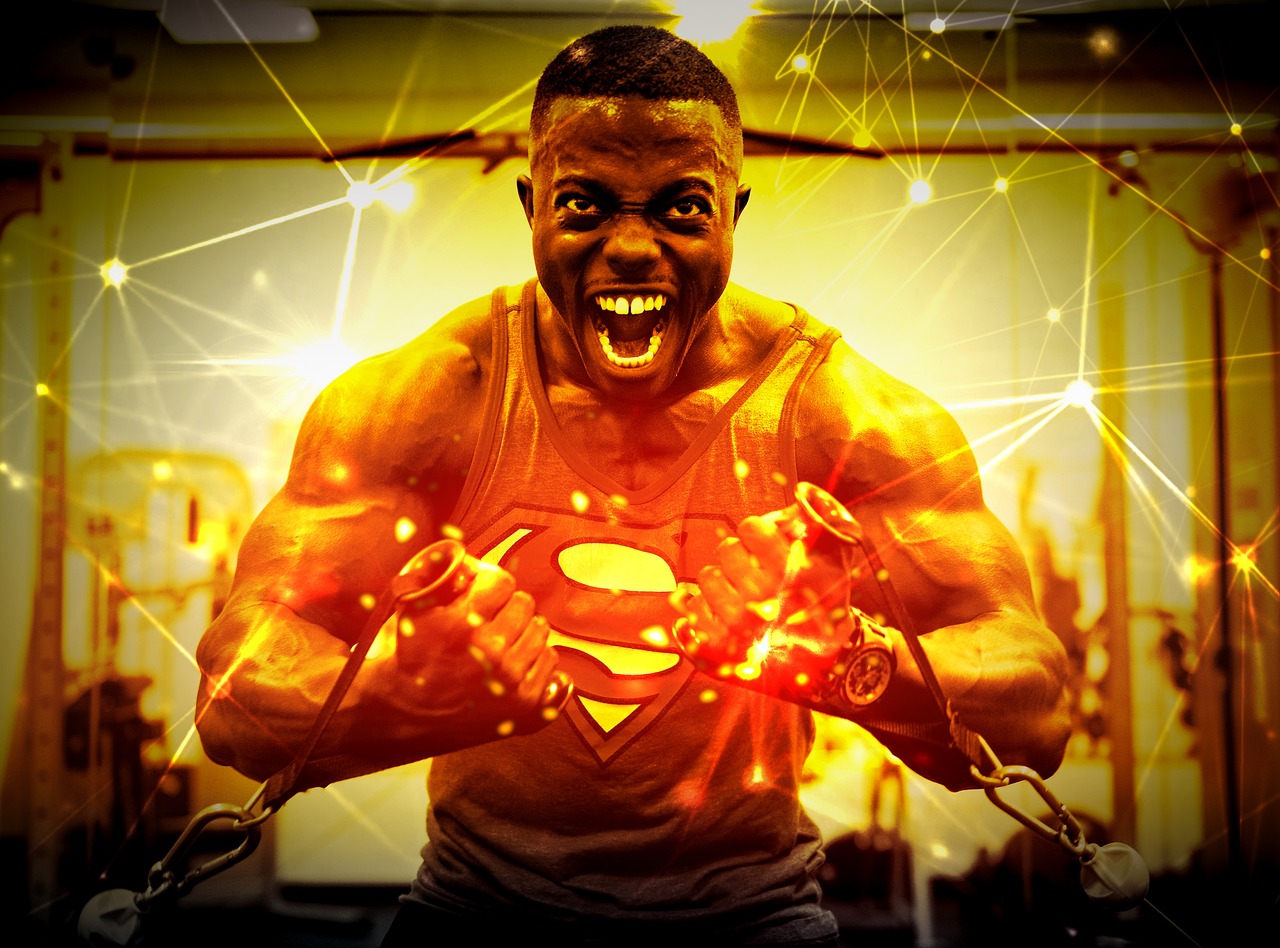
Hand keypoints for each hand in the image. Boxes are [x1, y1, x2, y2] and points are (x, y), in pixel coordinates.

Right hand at [393, 542, 571, 745]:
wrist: (396, 715)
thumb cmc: (402, 656)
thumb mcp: (408, 607)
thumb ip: (436, 573)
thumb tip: (466, 557)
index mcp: (462, 625)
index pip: (503, 581)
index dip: (489, 582)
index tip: (478, 592)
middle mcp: (490, 653)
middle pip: (525, 603)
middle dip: (505, 606)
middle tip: (486, 619)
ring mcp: (510, 681)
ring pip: (540, 631)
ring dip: (521, 631)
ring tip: (497, 643)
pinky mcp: (524, 704)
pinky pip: (550, 662)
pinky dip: (533, 660)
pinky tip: (509, 665)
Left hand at [673, 488, 894, 713]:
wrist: (822, 658)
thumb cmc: (824, 601)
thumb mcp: (835, 558)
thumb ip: (821, 523)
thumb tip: (803, 497)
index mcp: (788, 571)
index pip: (751, 527)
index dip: (757, 531)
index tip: (764, 543)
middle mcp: (761, 595)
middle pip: (726, 549)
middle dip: (739, 555)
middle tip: (752, 570)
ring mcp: (737, 620)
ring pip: (707, 576)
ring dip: (721, 580)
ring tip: (738, 592)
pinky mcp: (718, 641)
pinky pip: (692, 608)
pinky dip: (704, 606)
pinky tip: (722, 610)